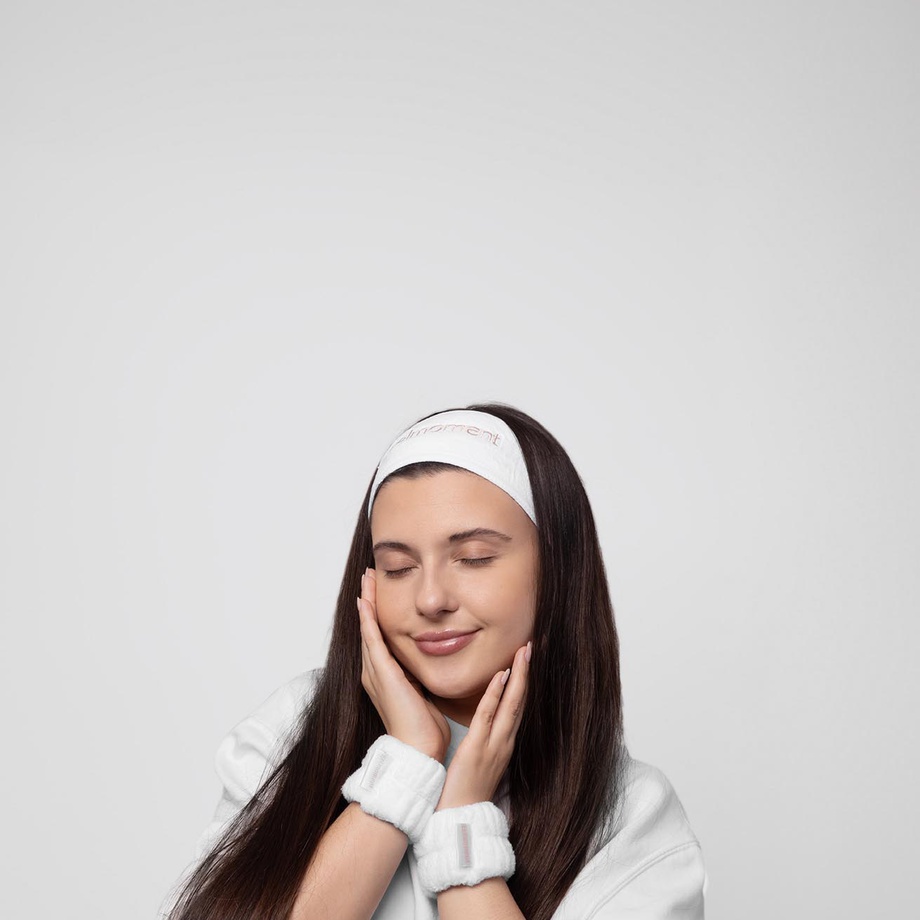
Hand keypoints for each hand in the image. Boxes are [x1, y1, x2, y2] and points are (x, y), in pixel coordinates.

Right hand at [358, 568, 450, 761]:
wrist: (418, 749)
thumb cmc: (423, 727)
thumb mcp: (421, 691)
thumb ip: (419, 675)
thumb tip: (432, 659)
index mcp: (383, 676)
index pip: (378, 636)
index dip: (377, 613)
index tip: (378, 590)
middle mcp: (373, 672)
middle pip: (368, 628)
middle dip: (369, 600)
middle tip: (368, 576)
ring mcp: (375, 672)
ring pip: (368, 628)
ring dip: (368, 602)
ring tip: (367, 579)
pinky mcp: (382, 673)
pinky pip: (372, 640)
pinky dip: (369, 619)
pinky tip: (367, 601)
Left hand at [436, 641, 530, 808]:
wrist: (461, 818)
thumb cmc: (466, 790)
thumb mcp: (481, 761)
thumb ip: (485, 740)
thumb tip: (483, 721)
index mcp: (504, 742)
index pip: (517, 706)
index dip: (524, 682)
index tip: (526, 659)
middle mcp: (505, 741)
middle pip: (521, 701)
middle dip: (527, 673)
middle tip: (532, 645)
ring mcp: (494, 745)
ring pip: (510, 705)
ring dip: (518, 677)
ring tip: (523, 652)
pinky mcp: (478, 749)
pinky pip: (488, 716)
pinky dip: (495, 694)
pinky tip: (500, 676)